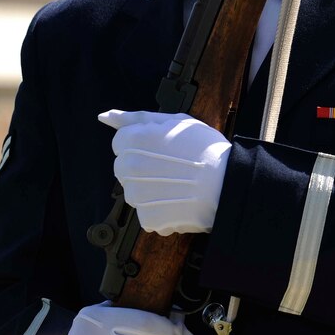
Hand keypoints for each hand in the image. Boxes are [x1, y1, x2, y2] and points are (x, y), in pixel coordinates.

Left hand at [99, 110, 230, 234]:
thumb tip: (105, 117)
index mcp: (135, 139)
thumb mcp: (177, 122)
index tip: (164, 149)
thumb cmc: (207, 150)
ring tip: (178, 185)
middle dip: (143, 168)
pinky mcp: (148, 217)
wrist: (230, 183)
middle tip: (173, 168)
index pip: (121, 143)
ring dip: (152, 190)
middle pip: (124, 169)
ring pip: (135, 192)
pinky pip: (147, 214)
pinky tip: (180, 202)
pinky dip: (162, 211)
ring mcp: (137, 195)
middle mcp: (130, 167)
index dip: (143, 144)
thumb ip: (137, 118)